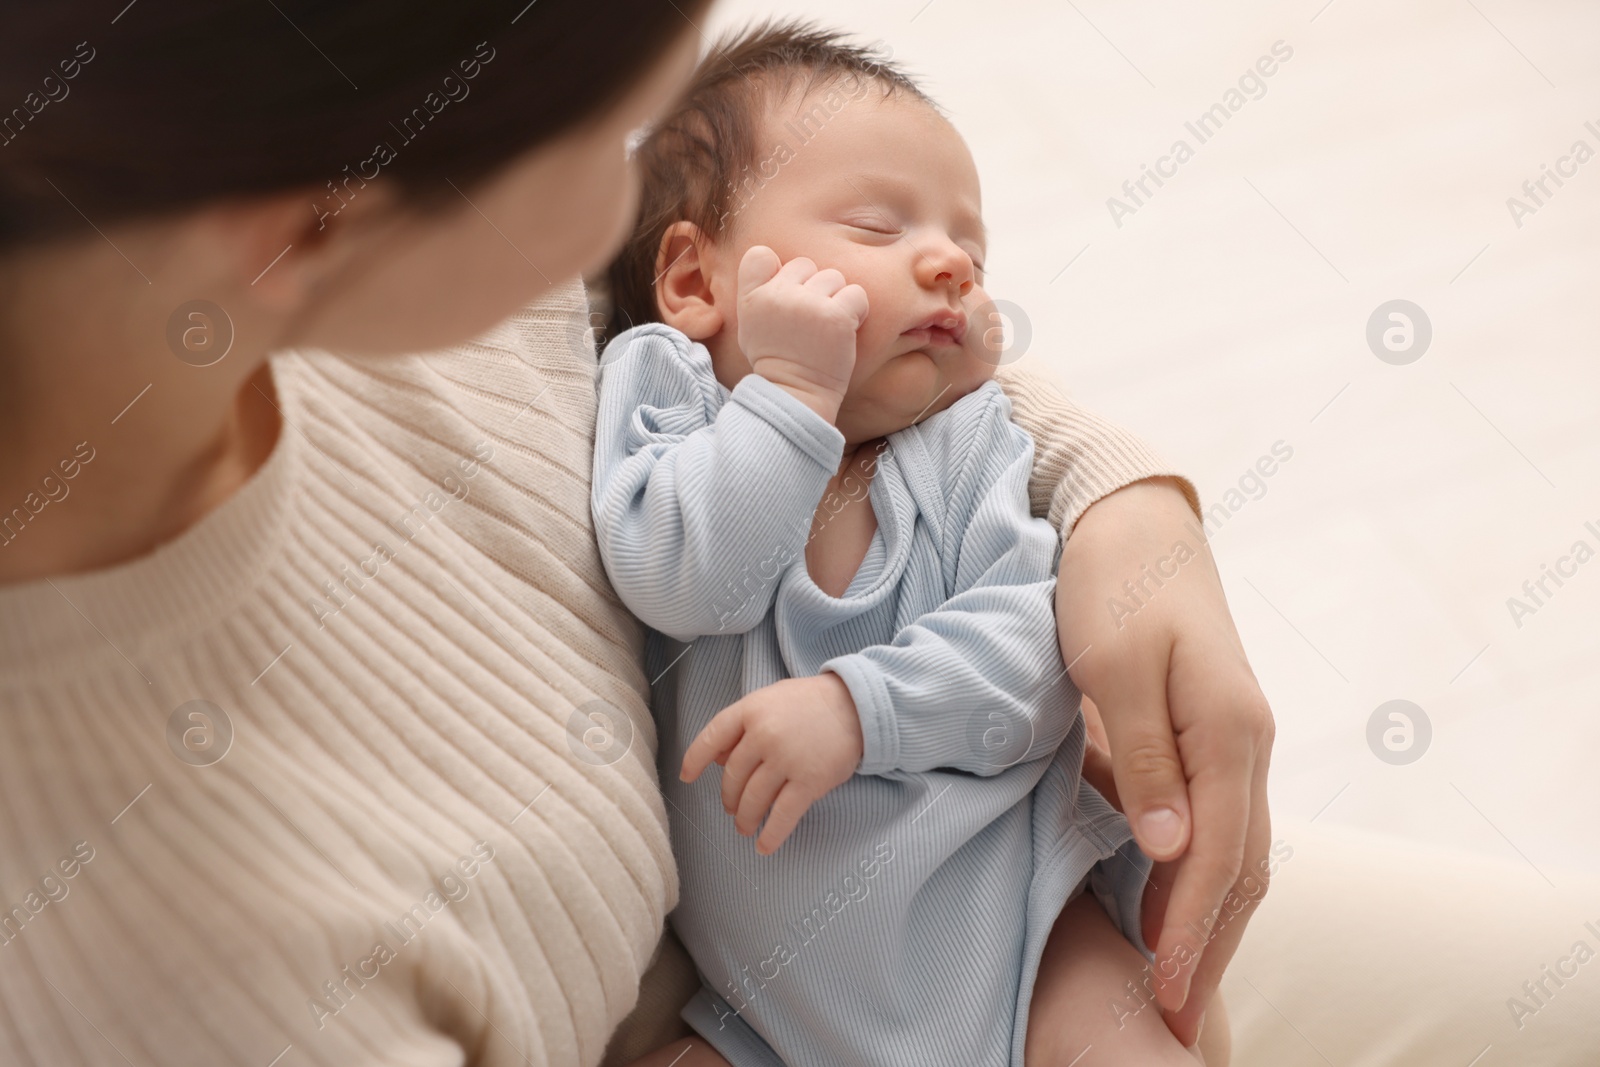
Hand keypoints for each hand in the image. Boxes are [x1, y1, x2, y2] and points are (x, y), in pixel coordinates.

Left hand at [680, 672, 864, 853]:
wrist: (857, 706)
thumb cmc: (810, 703)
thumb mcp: (770, 700)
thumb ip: (743, 726)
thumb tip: (718, 759)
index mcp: (751, 710)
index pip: (711, 737)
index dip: (694, 760)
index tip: (686, 777)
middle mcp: (764, 735)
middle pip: (733, 777)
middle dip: (729, 798)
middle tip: (732, 810)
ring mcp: (786, 759)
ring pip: (753, 800)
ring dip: (746, 819)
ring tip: (745, 827)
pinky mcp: (809, 781)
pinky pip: (782, 816)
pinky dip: (770, 835)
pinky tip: (764, 845)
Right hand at [736, 245, 868, 423]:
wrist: (797, 394)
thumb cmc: (778, 362)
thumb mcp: (751, 326)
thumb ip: (758, 293)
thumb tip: (773, 263)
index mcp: (752, 297)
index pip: (760, 255)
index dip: (777, 270)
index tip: (785, 295)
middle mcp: (777, 296)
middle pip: (804, 265)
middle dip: (812, 287)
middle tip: (811, 321)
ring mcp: (807, 304)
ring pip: (833, 277)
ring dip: (836, 298)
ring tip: (827, 327)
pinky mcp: (836, 316)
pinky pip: (856, 294)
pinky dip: (857, 310)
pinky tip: (845, 331)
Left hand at [1056, 477, 1274, 1047]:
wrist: (1130, 517)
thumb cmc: (1111, 582)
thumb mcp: (1112, 664)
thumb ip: (1143, 759)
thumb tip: (1171, 849)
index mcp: (1229, 730)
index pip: (1219, 858)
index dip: (1193, 932)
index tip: (1167, 992)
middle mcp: (1246, 742)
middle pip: (1243, 868)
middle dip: (1213, 946)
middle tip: (1180, 1018)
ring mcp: (1234, 737)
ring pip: (1236, 849)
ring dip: (1210, 917)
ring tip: (1179, 982)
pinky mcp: (1211, 730)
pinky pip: (1217, 819)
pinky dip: (1198, 872)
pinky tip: (1168, 902)